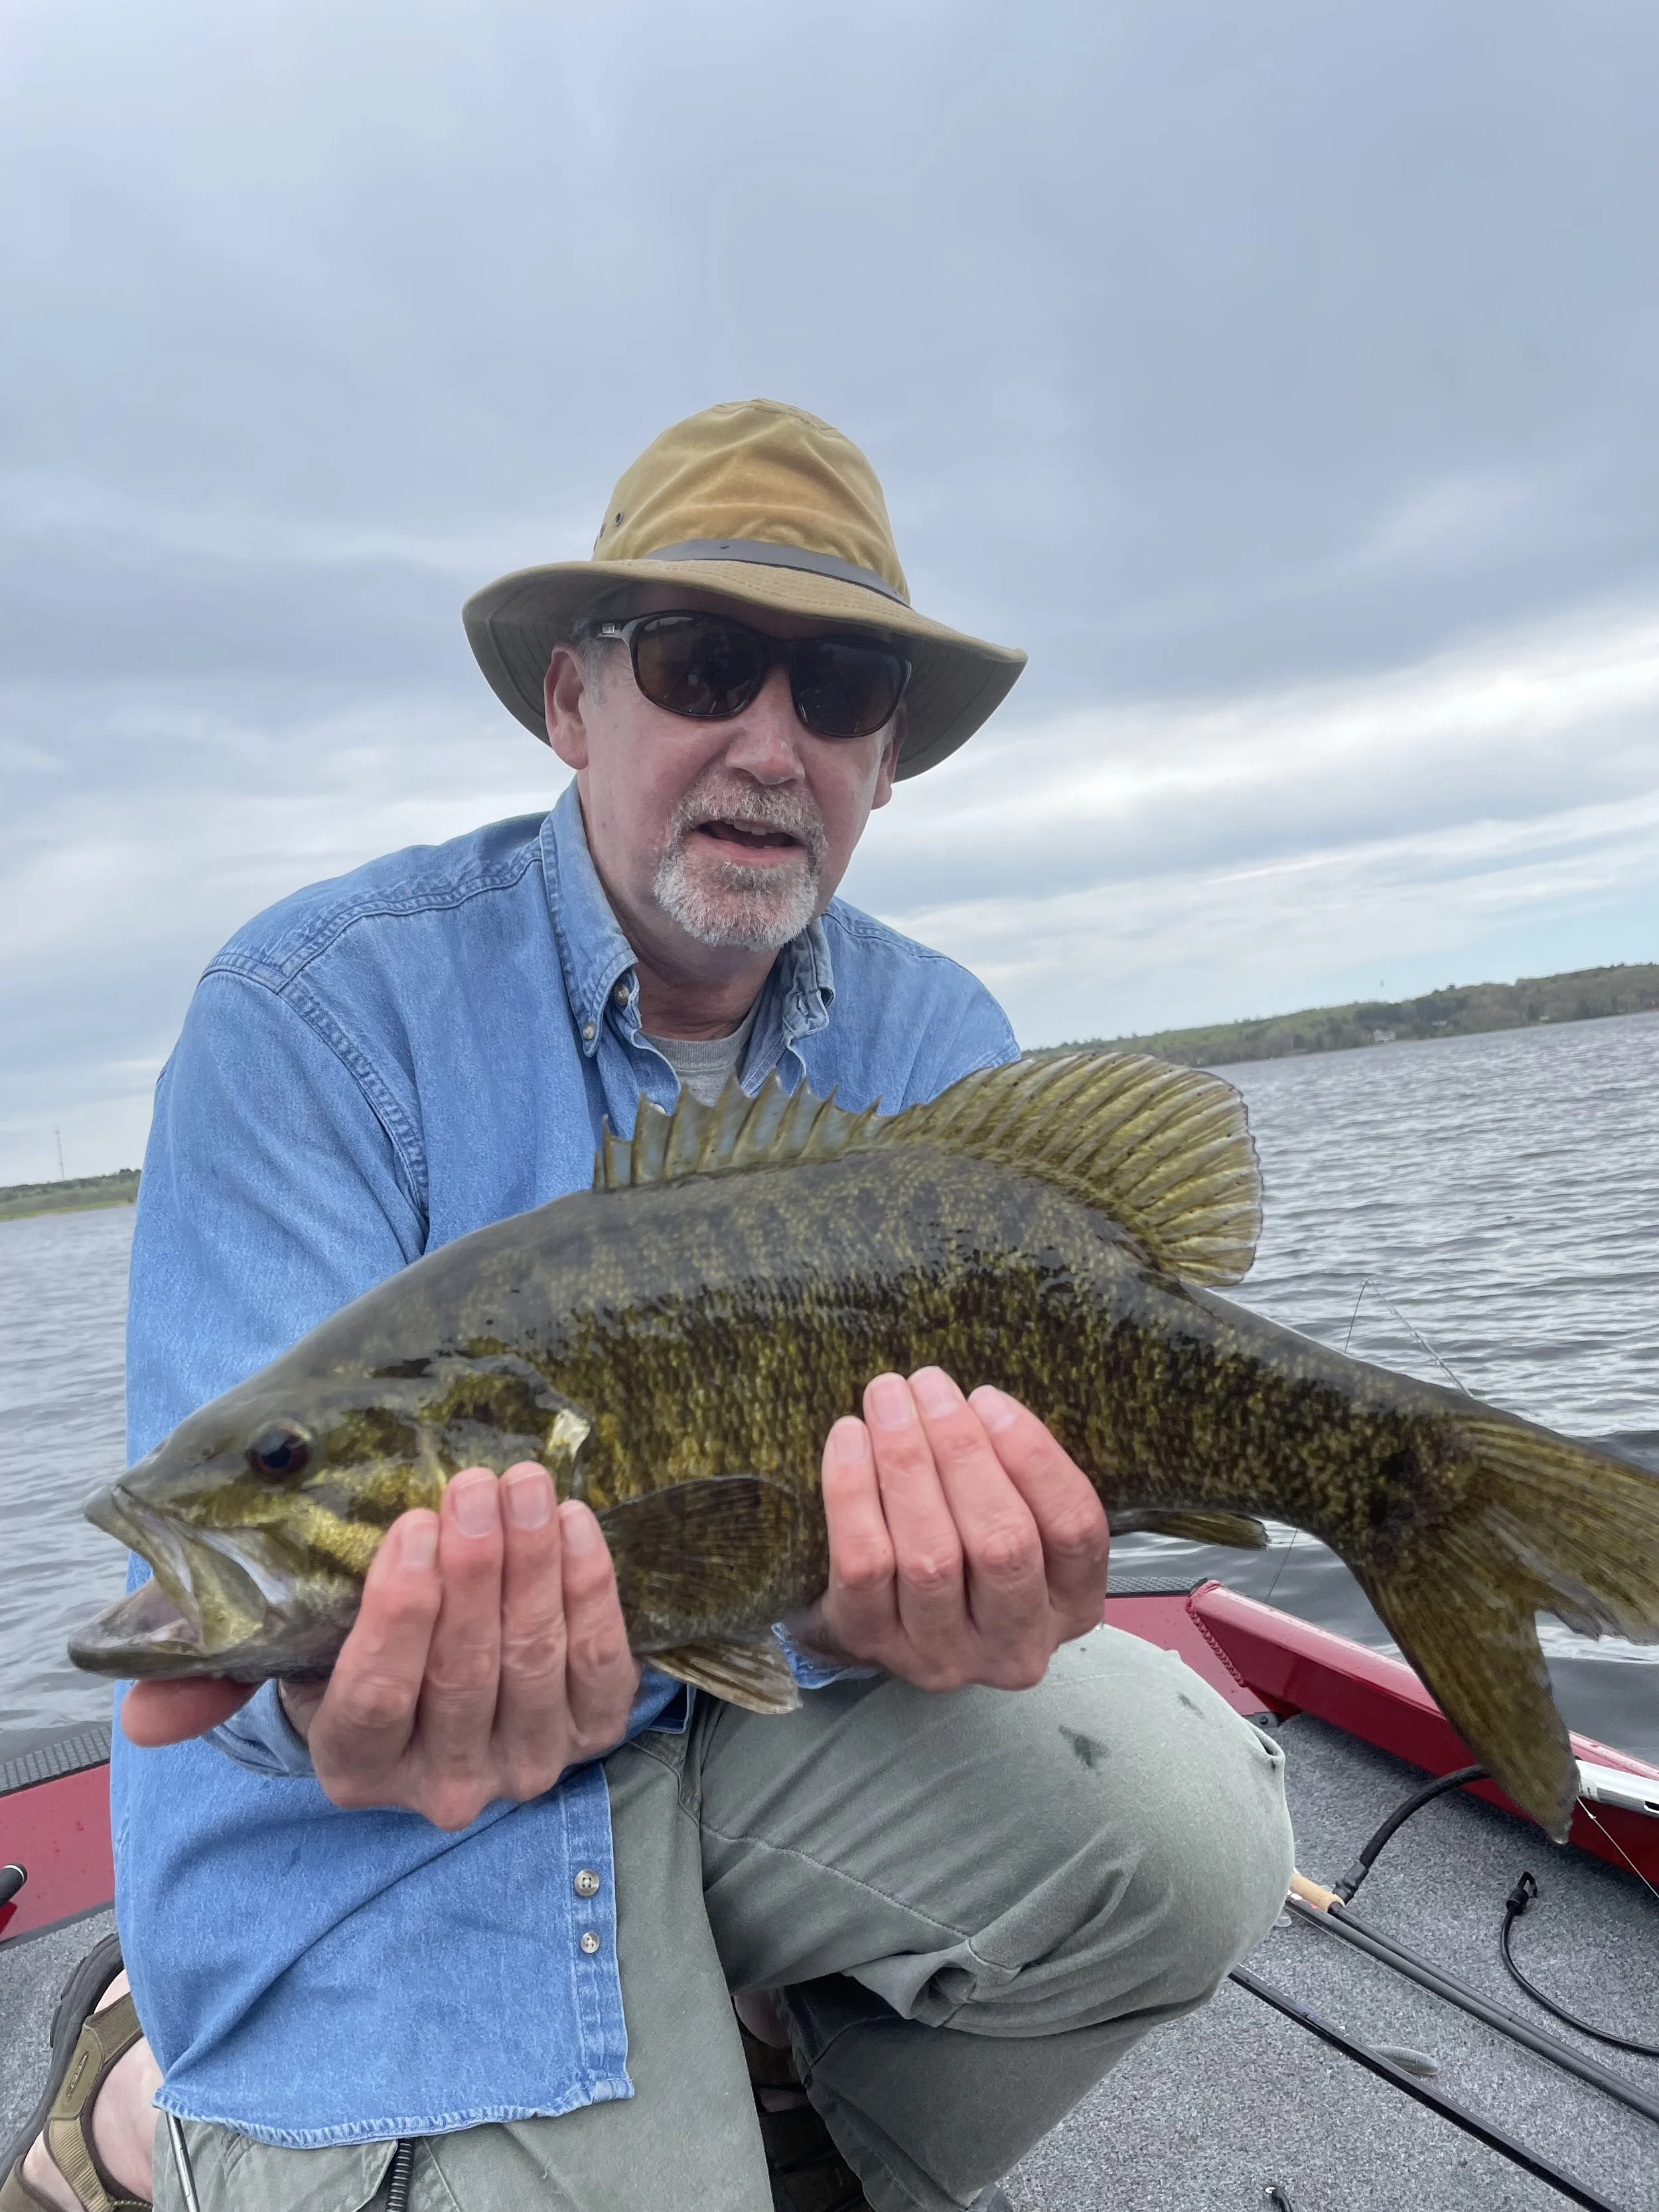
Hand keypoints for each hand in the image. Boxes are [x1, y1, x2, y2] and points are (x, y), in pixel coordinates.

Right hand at [120, 1464, 640, 1829]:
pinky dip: (592, 1593)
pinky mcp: (592, 1735)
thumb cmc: (348, 1648)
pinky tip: (579, 1526)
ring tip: (527, 1485)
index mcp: (355, 1766)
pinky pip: (602, 1667)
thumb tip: (143, 1713)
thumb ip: (211, 1676)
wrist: (445, 1675)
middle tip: (476, 1483)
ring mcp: (524, 1765)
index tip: (410, 1528)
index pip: (373, 1700)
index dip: (398, 1617)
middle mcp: (442, 1785)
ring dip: (536, 1567)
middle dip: (476, 1570)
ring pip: (535, 1662)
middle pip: (464, 1674)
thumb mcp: (279, 1659)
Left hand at [786, 1369, 1108, 1691]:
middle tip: (930, 1385)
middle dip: (963, 1451)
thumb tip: (979, 1403)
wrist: (877, 1617)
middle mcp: (1015, 1643)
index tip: (989, 1398)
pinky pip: (864, 1563)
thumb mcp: (1015, 1518)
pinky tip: (849, 1437)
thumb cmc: (961, 1546)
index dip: (1035, 1458)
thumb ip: (1014, 1476)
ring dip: (907, 1462)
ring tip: (888, 1399)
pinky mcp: (873, 1643)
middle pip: (1002, 1543)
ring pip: (932, 1556)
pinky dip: (854, 1493)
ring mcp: (943, 1655)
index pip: (1076, 1530)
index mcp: (1069, 1605)